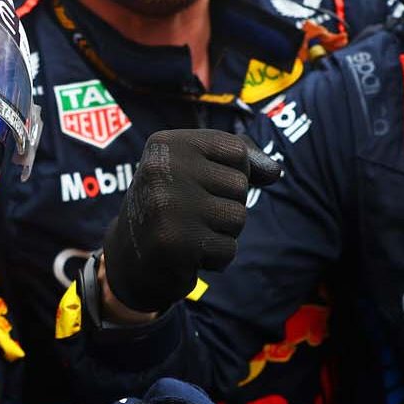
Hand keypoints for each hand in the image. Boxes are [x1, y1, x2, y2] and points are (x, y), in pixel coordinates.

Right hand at [99, 130, 281, 316]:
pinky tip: (188, 254)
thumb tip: (274, 170)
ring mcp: (166, 207)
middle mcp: (162, 170)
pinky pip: (228, 250)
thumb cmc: (171, 207)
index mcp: (166, 144)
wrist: (129, 259)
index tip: (197, 185)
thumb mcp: (195, 169)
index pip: (236, 150)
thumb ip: (238, 160)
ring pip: (238, 218)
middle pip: (239, 185)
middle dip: (224, 206)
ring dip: (221, 233)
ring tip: (189, 233)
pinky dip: (215, 258)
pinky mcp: (174, 244)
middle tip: (189, 215)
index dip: (230, 174)